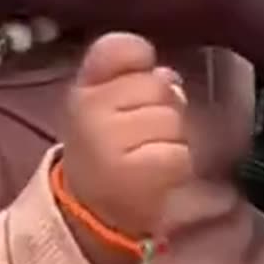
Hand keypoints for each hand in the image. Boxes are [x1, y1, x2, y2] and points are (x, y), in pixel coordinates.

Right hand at [60, 32, 190, 237]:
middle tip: (143, 136)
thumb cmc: (108, 150)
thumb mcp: (105, 105)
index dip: (139, 59)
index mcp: (84, 87)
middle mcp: (90, 109)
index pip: (121, 49)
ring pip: (173, 119)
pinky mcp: (134, 173)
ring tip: (149, 156)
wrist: (91, 215)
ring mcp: (110, 141)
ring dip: (173, 139)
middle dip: (163, 109)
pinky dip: (177, 165)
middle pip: (160, 86)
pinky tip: (157, 175)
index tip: (137, 78)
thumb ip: (128, 75)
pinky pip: (179, 153)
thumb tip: (168, 74)